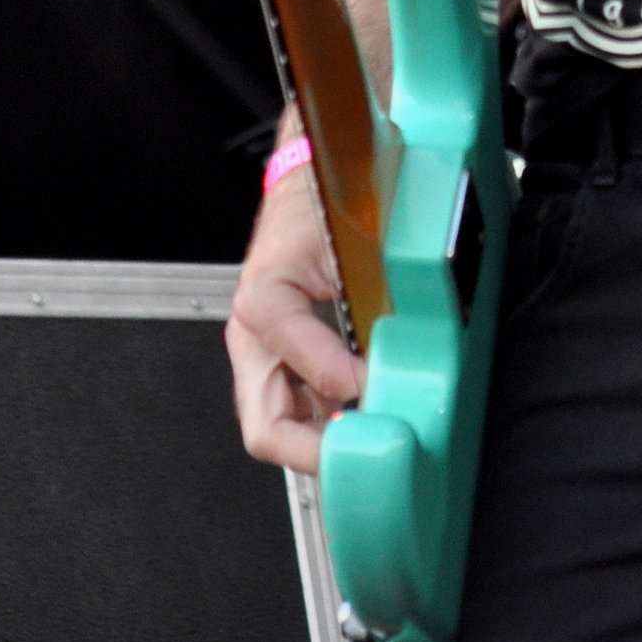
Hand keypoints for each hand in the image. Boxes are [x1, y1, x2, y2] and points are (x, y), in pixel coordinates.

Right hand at [228, 155, 364, 473]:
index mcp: (264, 303)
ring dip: (319, 444)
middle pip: (266, 428)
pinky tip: (354, 420)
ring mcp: (256, 352)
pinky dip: (320, 424)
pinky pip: (289, 409)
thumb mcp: (351, 249)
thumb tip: (391, 366)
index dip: (356, 388)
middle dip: (317, 453)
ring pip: (273, 428)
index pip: (311, 372)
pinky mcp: (271, 358)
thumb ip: (370, 307)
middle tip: (364, 456)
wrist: (304, 185)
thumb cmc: (320, 205)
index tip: (389, 391)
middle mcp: (249, 335)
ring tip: (363, 444)